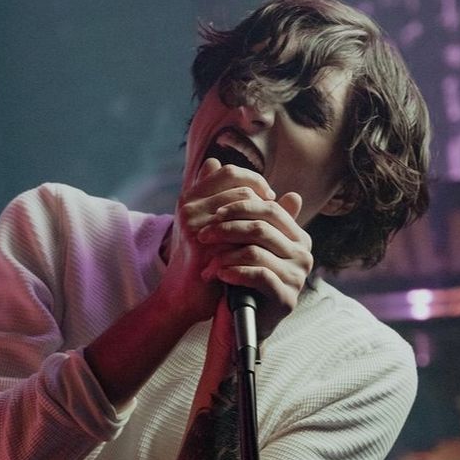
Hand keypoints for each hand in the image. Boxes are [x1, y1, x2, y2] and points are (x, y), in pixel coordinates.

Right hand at [158, 158, 278, 324]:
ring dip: (262, 217)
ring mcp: (195, 227)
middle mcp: (190, 208)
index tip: (269, 195)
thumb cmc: (200, 259)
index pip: (229, 173)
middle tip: (275, 214)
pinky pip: (241, 234)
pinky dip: (257, 237)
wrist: (184, 296)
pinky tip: (266, 245)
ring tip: (271, 229)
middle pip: (240, 189)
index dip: (254, 180)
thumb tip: (221, 163)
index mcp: (191, 198)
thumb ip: (218, 198)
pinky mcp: (203, 248)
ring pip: (244, 209)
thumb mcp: (208, 224)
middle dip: (263, 200)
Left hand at [195, 180, 313, 339]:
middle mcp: (304, 252)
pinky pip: (258, 275)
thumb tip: (214, 162)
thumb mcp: (235, 240)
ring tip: (206, 261)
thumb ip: (228, 203)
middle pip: (262, 226)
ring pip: (257, 250)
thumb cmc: (239, 279)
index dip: (237, 207)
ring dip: (225, 254)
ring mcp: (299, 276)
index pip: (268, 208)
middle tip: (201, 236)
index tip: (209, 214)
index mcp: (296, 234)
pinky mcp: (288, 298)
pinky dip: (234, 272)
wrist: (241, 323)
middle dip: (227, 228)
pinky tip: (218, 275)